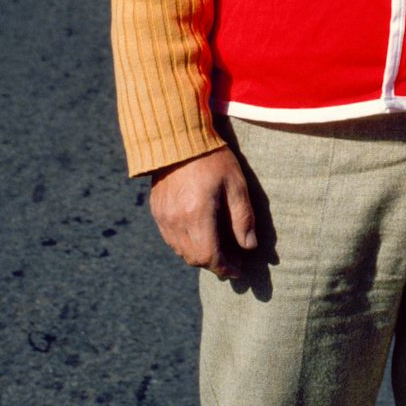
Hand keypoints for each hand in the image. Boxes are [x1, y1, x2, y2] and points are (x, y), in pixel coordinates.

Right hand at [149, 147, 257, 279]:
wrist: (178, 136)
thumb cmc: (212, 158)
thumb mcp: (235, 183)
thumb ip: (242, 217)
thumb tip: (249, 246)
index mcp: (197, 215)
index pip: (209, 257)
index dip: (225, 268)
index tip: (238, 269)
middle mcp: (176, 222)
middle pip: (194, 258)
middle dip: (213, 263)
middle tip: (231, 260)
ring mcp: (163, 217)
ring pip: (180, 251)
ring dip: (199, 255)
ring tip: (217, 248)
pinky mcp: (156, 210)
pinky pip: (171, 238)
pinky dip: (185, 243)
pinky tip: (199, 234)